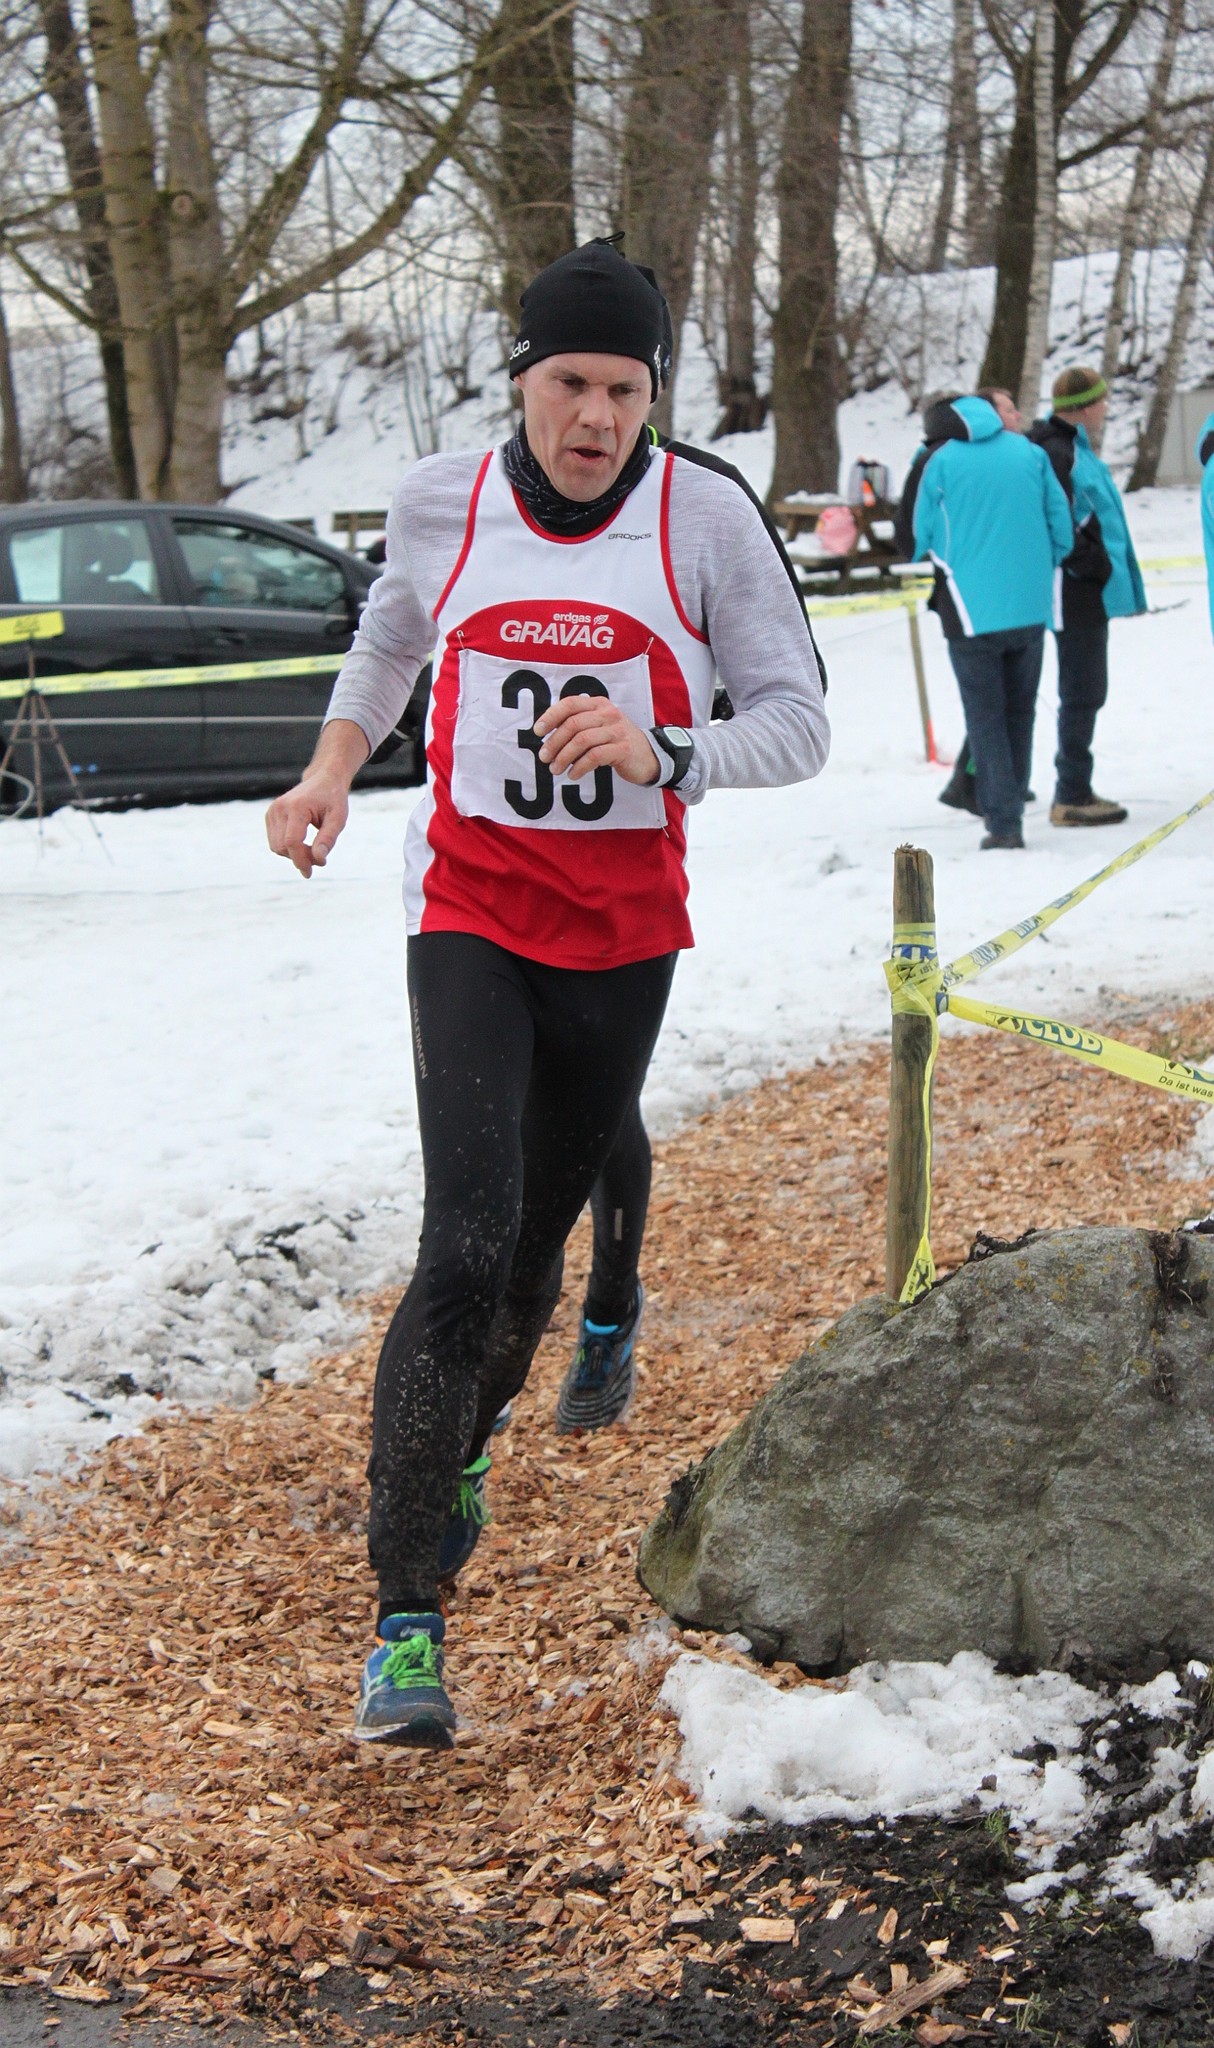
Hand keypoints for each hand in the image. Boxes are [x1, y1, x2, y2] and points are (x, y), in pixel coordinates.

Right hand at [265, 773, 349, 878]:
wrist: (323, 779)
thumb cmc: (333, 799)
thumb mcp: (338, 819)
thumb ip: (328, 839)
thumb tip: (319, 860)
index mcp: (296, 807)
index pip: (292, 841)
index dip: (301, 860)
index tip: (310, 873)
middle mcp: (279, 808)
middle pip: (283, 846)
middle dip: (300, 858)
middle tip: (320, 859)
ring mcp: (272, 811)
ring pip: (276, 847)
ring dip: (294, 855)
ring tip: (314, 850)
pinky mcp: (270, 815)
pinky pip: (275, 842)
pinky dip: (288, 848)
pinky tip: (304, 844)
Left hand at [534, 695, 659, 785]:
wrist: (647, 756)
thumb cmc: (615, 742)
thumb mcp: (598, 726)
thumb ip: (577, 725)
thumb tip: (546, 736)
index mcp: (598, 704)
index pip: (569, 704)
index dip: (550, 716)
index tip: (537, 732)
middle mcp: (608, 713)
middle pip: (573, 724)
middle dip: (554, 742)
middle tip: (544, 757)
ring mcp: (617, 730)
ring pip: (582, 741)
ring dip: (564, 757)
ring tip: (555, 769)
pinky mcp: (623, 748)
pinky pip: (594, 756)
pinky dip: (579, 767)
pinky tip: (573, 775)